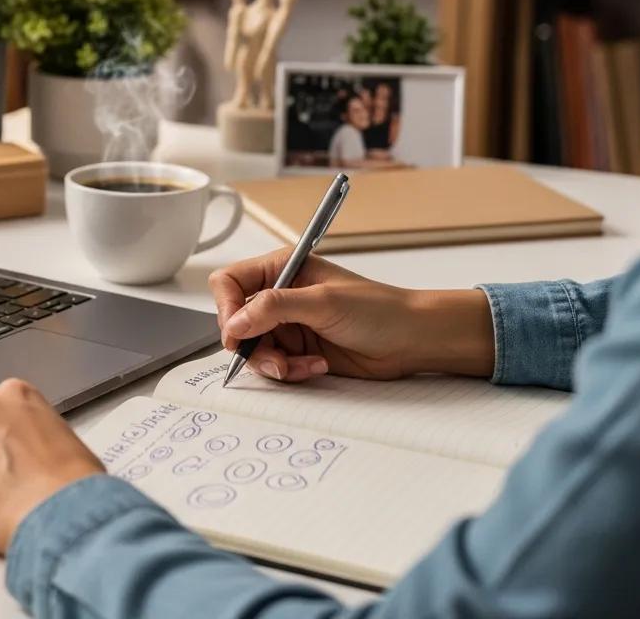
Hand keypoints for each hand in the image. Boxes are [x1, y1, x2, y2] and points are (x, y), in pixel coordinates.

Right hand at [209, 249, 494, 382]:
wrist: (411, 340)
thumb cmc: (378, 309)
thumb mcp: (322, 302)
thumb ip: (274, 308)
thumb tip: (235, 323)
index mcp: (282, 267)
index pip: (230, 282)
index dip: (227, 308)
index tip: (237, 334)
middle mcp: (281, 294)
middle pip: (237, 321)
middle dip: (253, 345)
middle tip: (274, 359)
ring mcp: (289, 324)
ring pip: (254, 349)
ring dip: (275, 363)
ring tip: (302, 365)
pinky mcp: (299, 350)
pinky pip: (275, 366)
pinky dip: (290, 371)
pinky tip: (317, 366)